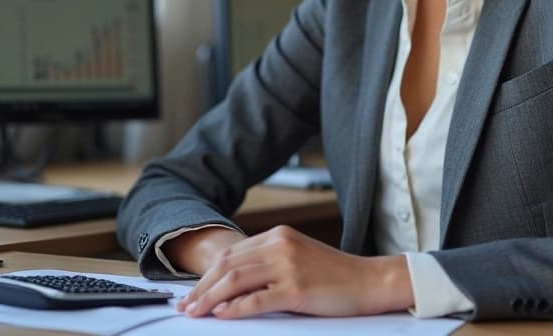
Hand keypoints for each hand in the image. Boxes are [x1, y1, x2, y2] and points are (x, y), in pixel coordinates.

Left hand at [176, 225, 412, 318]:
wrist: (368, 281)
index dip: (205, 275)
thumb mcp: (298, 257)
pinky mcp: (297, 288)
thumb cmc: (333, 275)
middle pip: (228, 266)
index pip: (231, 254)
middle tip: (184, 307)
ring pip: (236, 281)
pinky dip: (235, 309)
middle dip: (201, 288)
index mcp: (279, 235)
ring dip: (210, 299)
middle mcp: (281, 245)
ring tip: (195, 313)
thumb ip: (268, 263)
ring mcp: (289, 266)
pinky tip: (221, 316)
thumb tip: (230, 284)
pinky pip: (257, 299)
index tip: (190, 293)